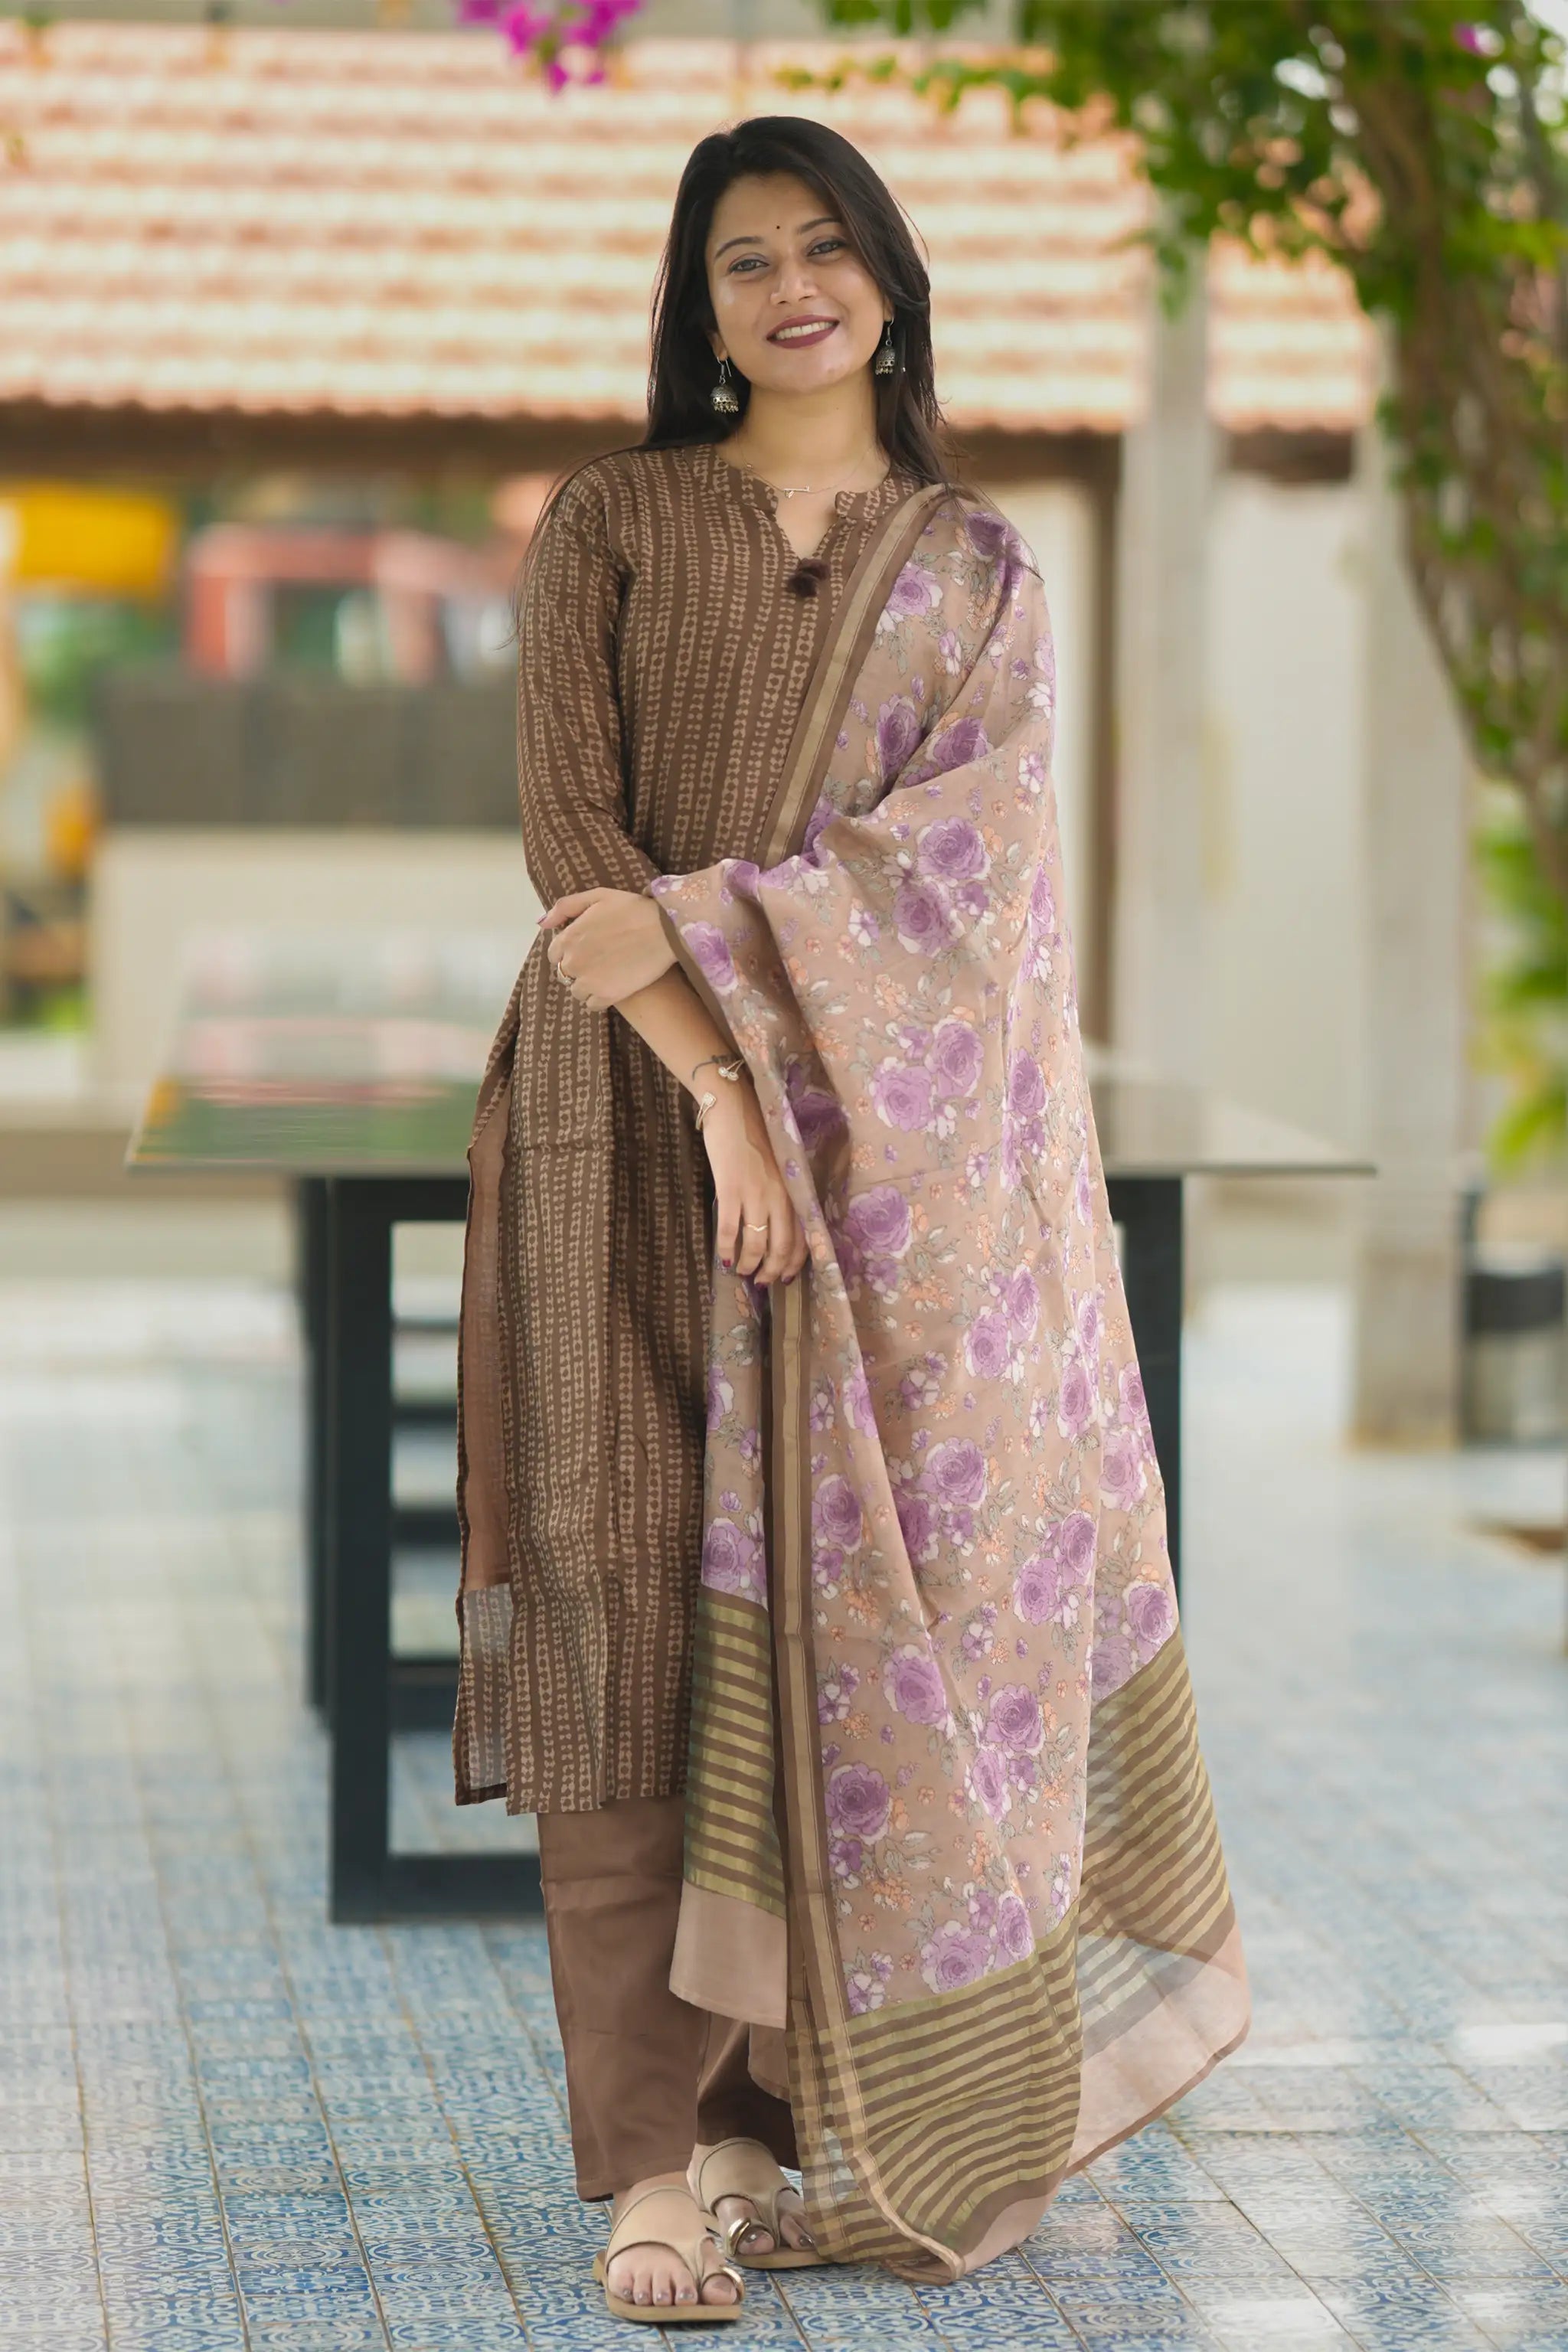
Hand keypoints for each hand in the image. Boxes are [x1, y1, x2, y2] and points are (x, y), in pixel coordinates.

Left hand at [540, 888, 674, 1010]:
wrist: (664, 929)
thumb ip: (565, 907)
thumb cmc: (632, 909)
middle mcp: (573, 962)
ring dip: (588, 986)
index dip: (569, 952)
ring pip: (577, 991)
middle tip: (601, 961)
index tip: (587, 949)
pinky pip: (592, 1005)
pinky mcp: (607, 996)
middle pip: (565, 974)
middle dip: (578, 969)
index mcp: (568, 938)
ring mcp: (589, 981)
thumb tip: (541, 923)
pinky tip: (612, 988)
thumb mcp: (597, 896)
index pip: (554, 955)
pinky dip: (599, 999)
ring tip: (607, 975)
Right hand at [701, 1081, 807, 1287]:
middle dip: (772, 1271)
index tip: (785, 1277)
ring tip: (741, 1271)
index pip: (803, 1237)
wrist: (732, 1106)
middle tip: (761, 1282)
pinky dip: (726, 1249)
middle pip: (782, 1247)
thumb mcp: (779, 1166)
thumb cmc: (755, 1135)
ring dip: (749, 1264)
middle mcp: (781, 1195)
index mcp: (794, 1190)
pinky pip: (729, 1230)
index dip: (794, 1262)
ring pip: (756, 1244)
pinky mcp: (730, 1189)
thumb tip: (774, 1225)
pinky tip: (723, 1258)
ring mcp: (756, 1193)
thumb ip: (781, 1193)